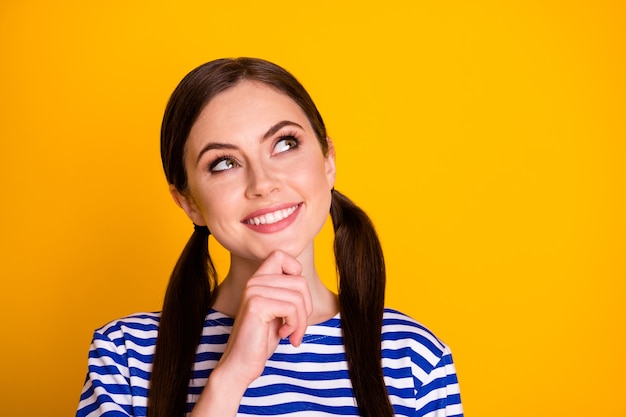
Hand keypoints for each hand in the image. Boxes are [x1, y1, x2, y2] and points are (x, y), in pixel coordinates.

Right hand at [217, 250, 312, 385]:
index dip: (296, 273)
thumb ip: (285, 292)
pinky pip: (292, 308)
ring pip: (298, 296)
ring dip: (301, 321)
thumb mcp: (278, 311)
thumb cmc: (262, 340)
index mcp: (257, 280)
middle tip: (296, 326)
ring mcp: (254, 290)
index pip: (281, 255)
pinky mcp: (257, 304)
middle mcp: (254, 281)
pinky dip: (295, 325)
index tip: (293, 299)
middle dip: (306, 307)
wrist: (241, 364)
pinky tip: (284, 335)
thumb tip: (302, 280)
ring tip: (291, 334)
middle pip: (299, 281)